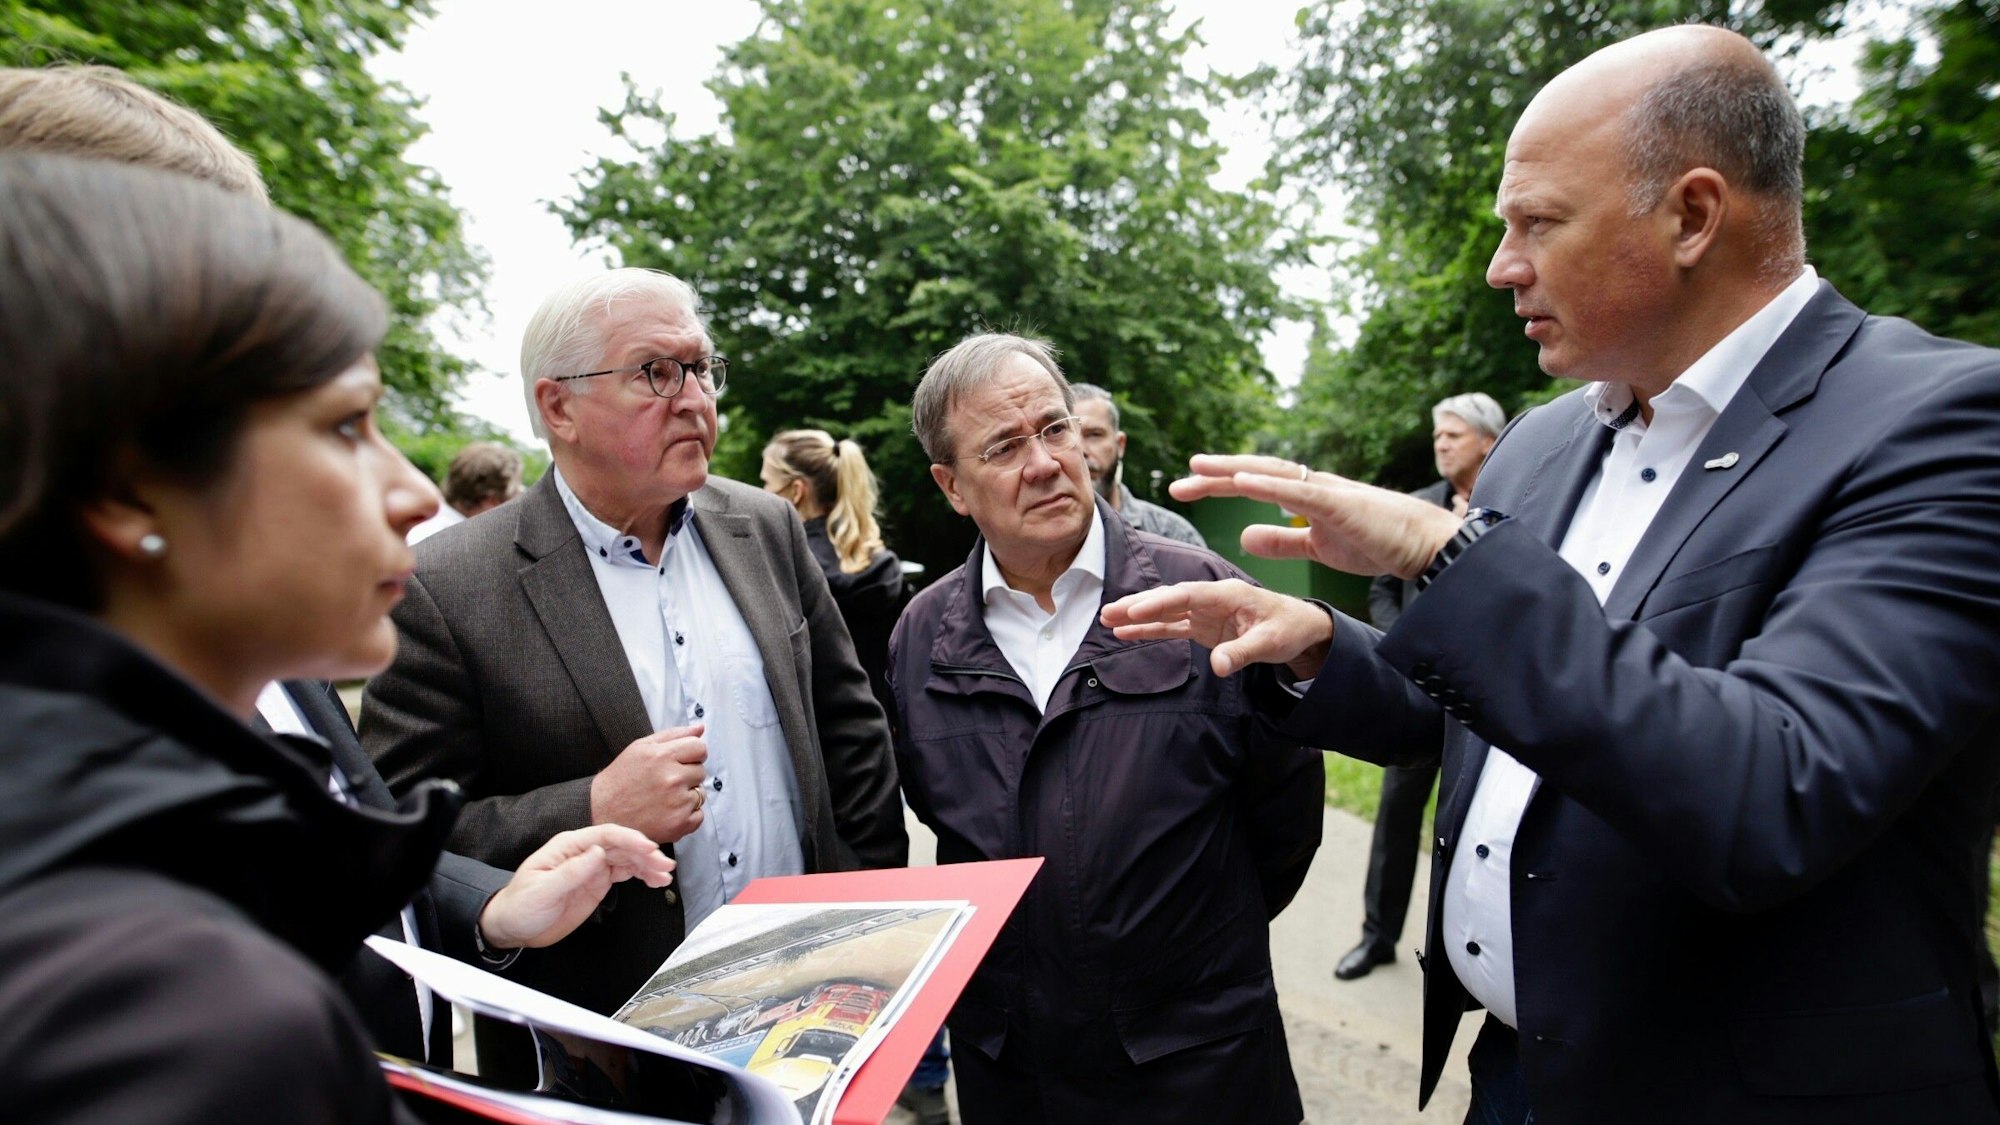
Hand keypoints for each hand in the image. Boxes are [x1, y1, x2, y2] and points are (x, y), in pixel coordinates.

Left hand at [476, 824, 675, 949]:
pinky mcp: (598, 882)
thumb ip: (571, 871)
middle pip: (621, 845)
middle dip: (645, 853)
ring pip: (628, 859)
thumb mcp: (543, 890)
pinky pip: (625, 873)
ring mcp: (592, 867)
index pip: (605, 835)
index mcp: (568, 847)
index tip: (649, 850)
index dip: (630, 840)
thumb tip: (597, 852)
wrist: (514, 926)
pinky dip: (642, 876)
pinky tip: (654, 880)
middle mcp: (583, 853)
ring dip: (648, 865)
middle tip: (664, 865)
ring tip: (665, 874)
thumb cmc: (520, 906)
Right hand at [589, 724, 707, 843]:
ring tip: (663, 798)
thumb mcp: (640, 748)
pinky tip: (667, 813)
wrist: (601, 814)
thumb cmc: (620, 779)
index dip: (691, 754)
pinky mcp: (679, 824)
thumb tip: (700, 728)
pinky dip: (687, 815)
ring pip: (701, 793)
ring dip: (687, 795)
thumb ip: (673, 735)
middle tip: (665, 782)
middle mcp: (671, 779)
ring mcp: (677, 803)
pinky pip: (699, 815)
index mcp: (661, 756)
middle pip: (701, 770)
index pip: (700, 748)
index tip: (679, 761)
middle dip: (687, 774)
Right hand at [1101, 578, 1333, 678]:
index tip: (1136, 610)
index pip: (1188, 596)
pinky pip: (1172, 627)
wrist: (1302, 629)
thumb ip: (1242, 653)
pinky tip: (1127, 634)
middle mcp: (1212, 600)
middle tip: (1109, 612)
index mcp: (1227, 595)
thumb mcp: (1271, 642)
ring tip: (1108, 619)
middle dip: (1139, 605)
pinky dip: (1151, 630)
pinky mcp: (1204, 627)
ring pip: (1166, 612)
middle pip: (1170, 599)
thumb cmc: (1289, 628)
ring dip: (1138, 616)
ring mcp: (1206, 613)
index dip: (1160, 602)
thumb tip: (1217, 666)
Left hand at [1170, 454, 1462, 579]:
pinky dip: (1268, 484)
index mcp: (1307, 496)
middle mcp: (1312, 486)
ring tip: (1199, 469)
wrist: (1423, 545)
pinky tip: (1241, 480)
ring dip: (1233, 471)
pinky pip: (1299, 490)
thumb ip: (1282, 539)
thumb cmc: (1377, 541)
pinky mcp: (1340, 503)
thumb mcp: (1318, 546)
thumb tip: (1244, 535)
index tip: (1188, 485)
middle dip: (1216, 475)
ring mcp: (1326, 491)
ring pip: (1271, 474)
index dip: (1221, 483)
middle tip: (1178, 479)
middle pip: (1255, 473)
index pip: (1255, 484)